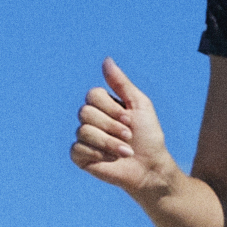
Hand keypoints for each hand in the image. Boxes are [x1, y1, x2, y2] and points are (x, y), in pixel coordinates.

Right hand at [70, 59, 187, 200]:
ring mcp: (84, 137)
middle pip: (85, 112)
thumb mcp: (139, 104)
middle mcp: (91, 119)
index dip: (111, 108)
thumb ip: (121, 83)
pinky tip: (111, 159)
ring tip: (125, 151)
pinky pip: (77, 149)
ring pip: (83, 131)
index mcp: (103, 105)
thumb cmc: (148, 136)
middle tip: (129, 136)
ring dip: (109, 142)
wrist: (150, 167)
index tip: (130, 119)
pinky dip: (98, 154)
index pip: (92, 95)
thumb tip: (106, 60)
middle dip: (111, 126)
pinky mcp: (80, 156)